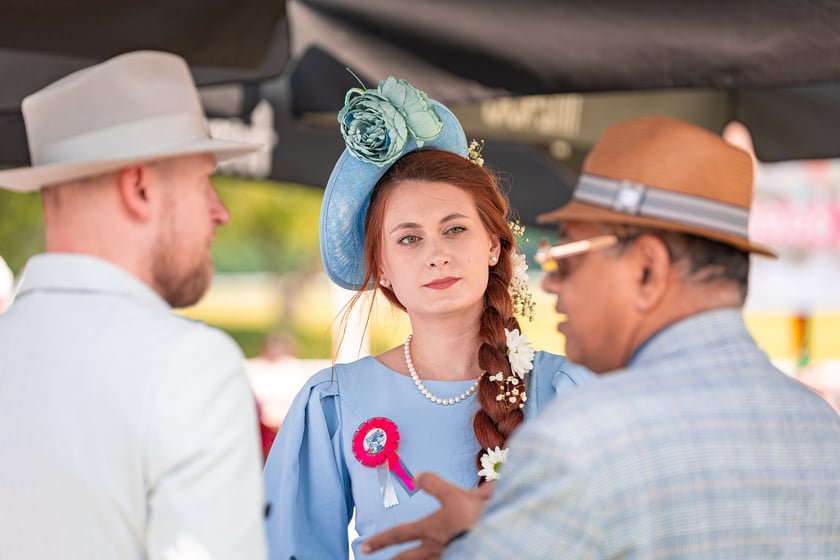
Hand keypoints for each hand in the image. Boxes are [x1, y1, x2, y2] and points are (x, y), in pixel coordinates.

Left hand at [361, 472, 493, 558]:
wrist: (495, 537)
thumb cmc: (473, 517)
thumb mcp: (453, 493)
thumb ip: (433, 483)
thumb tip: (416, 475)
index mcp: (429, 529)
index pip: (399, 534)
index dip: (380, 540)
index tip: (364, 546)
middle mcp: (434, 547)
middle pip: (407, 558)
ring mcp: (447, 555)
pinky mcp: (460, 556)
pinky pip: (444, 558)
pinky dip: (437, 558)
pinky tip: (439, 555)